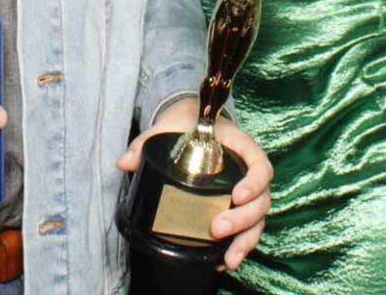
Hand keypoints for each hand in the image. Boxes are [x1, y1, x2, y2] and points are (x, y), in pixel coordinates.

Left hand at [116, 97, 271, 271]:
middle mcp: (248, 170)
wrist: (193, 123)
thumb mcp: (168, 127)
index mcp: (240, 146)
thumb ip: (146, 141)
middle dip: (242, 218)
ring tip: (229, 258)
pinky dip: (239, 246)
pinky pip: (247, 229)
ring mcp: (246, 191)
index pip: (260, 164)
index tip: (237, 195)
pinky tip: (224, 262)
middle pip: (261, 198)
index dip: (254, 182)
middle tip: (217, 228)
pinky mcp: (238, 207)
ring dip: (245, 240)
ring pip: (258, 219)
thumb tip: (124, 162)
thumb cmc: (187, 123)